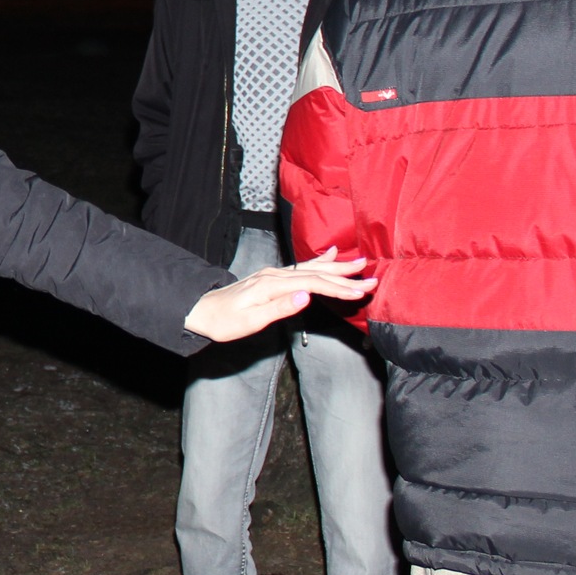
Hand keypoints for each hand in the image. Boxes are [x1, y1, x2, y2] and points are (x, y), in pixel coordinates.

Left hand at [183, 249, 374, 343]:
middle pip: (316, 274)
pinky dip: (319, 260)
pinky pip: (302, 266)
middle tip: (372, 280)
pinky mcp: (273, 276)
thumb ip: (279, 309)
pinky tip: (332, 253)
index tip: (360, 292)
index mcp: (272, 286)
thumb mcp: (250, 321)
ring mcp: (274, 273)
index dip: (337, 289)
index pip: (312, 285)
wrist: (202, 310)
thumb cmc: (224, 321)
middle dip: (345, 277)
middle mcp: (275, 275)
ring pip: (312, 268)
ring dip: (338, 266)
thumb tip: (306, 297)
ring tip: (361, 263)